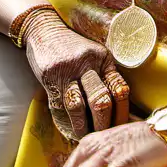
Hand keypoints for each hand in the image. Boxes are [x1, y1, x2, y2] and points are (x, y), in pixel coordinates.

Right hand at [22, 9, 129, 140]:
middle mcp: (87, 64)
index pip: (120, 89)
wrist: (44, 28)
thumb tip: (117, 110)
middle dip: (103, 124)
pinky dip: (64, 121)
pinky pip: (58, 105)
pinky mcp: (50, 77)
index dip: (122, 113)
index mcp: (104, 59)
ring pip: (78, 106)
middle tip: (103, 138)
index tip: (122, 128)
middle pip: (100, 101)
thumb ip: (104, 76)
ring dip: (82, 126)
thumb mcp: (94, 55)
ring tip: (85, 137)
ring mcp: (67, 71)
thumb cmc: (74, 47)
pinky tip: (69, 128)